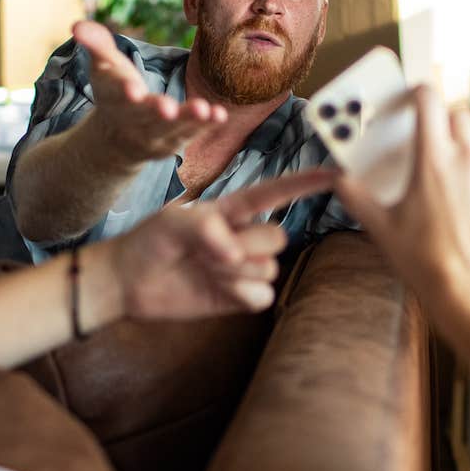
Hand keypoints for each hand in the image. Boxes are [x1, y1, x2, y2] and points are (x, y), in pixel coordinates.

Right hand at [73, 20, 226, 163]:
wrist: (114, 140)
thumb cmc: (113, 92)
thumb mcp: (102, 67)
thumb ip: (95, 44)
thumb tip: (76, 25)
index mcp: (114, 96)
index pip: (117, 93)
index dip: (125, 90)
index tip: (133, 90)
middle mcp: (133, 119)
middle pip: (145, 115)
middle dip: (156, 111)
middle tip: (167, 108)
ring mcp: (153, 135)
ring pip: (171, 128)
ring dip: (188, 119)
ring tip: (205, 110)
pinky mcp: (173, 142)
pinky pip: (190, 134)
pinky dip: (205, 126)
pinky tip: (219, 114)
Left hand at [97, 169, 334, 320]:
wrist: (130, 280)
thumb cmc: (151, 240)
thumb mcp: (172, 221)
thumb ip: (206, 226)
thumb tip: (234, 254)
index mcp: (233, 209)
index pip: (275, 193)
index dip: (306, 183)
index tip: (338, 174)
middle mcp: (245, 235)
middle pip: (276, 237)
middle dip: (245, 246)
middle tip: (205, 251)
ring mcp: (245, 266)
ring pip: (270, 269)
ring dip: (235, 273)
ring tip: (203, 269)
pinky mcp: (240, 296)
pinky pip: (263, 296)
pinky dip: (241, 294)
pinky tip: (215, 289)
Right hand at [335, 87, 469, 313]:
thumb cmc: (426, 262)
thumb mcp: (380, 227)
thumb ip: (356, 196)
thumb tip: (340, 180)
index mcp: (432, 158)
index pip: (429, 101)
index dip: (420, 92)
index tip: (415, 94)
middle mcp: (469, 158)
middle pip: (460, 115)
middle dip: (444, 121)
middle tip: (431, 141)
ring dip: (468, 149)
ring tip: (453, 176)